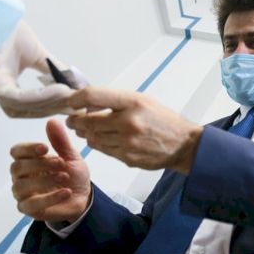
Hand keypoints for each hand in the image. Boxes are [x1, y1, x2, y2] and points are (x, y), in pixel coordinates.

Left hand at [0, 21, 86, 117]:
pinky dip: (42, 96)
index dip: (54, 104)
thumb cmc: (3, 26)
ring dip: (51, 103)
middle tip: (79, 107)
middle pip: (29, 109)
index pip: (31, 102)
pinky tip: (61, 91)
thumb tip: (75, 83)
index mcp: (3, 81)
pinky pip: (18, 98)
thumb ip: (53, 69)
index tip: (76, 103)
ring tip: (72, 96)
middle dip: (56, 108)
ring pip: (24, 107)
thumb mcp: (36, 51)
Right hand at [10, 119, 90, 221]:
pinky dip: (50, 198)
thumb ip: (61, 141)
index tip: (46, 148)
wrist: (84, 198)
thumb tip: (52, 121)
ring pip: (21, 186)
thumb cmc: (73, 175)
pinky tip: (66, 192)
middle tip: (61, 164)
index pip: (16, 151)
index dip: (28, 149)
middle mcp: (21, 177)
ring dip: (44, 181)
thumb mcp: (71, 157)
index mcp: (28, 160)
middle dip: (39, 164)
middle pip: (16, 168)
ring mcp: (23, 194)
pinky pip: (31, 204)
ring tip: (65, 177)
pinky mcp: (29, 209)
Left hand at [66, 87, 202, 173]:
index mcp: (132, 103)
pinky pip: (103, 150)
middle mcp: (128, 122)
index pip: (93, 96)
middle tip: (72, 119)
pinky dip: (97, 143)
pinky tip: (100, 139)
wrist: (183, 144)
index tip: (70, 102)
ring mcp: (127, 142)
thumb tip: (87, 103)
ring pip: (92, 137)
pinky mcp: (127, 157)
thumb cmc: (162, 119)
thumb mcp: (142, 100)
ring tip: (85, 129)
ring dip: (84, 133)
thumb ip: (116, 101)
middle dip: (75, 120)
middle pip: (87, 121)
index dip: (76, 99)